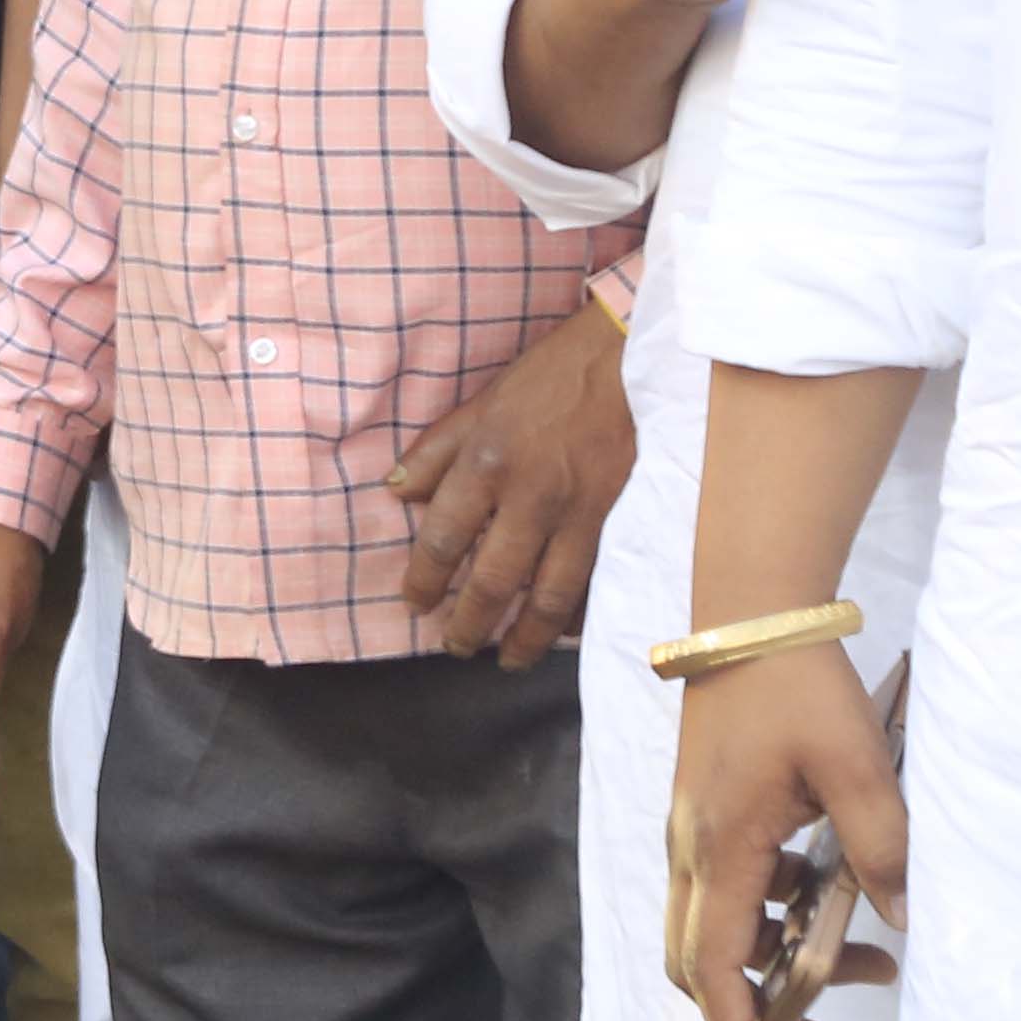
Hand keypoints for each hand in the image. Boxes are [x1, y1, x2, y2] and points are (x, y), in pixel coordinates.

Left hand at [389, 299, 638, 662]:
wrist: (624, 361)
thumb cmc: (546, 380)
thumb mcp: (478, 406)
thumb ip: (436, 453)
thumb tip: (395, 492)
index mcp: (486, 463)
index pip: (443, 538)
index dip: (425, 579)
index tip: (414, 604)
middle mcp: (529, 496)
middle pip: (495, 579)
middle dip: (472, 623)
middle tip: (455, 647)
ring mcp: (579, 512)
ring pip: (550, 595)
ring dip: (526, 636)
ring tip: (507, 659)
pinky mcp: (620, 520)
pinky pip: (596, 583)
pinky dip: (578, 616)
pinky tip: (563, 634)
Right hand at [672, 638, 907, 1020]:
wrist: (750, 617)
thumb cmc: (798, 689)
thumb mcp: (858, 768)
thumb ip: (882, 848)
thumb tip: (900, 922)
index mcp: (723, 846)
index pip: (714, 965)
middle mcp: (694, 848)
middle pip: (695, 961)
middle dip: (750, 1015)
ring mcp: (694, 830)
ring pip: (710, 928)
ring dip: (771, 965)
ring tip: (861, 968)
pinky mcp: (706, 814)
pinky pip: (724, 892)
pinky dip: (769, 921)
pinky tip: (828, 899)